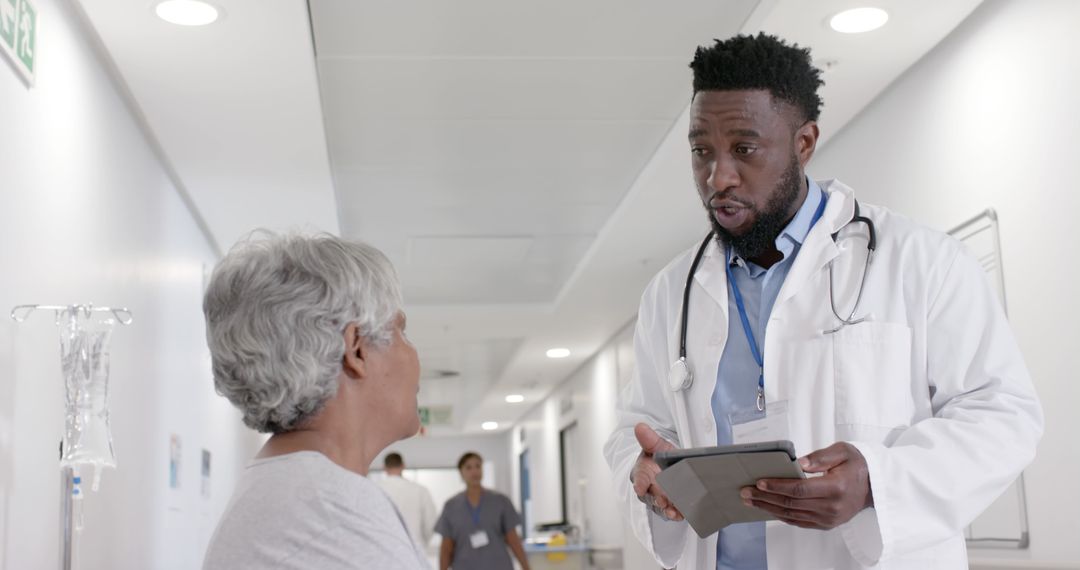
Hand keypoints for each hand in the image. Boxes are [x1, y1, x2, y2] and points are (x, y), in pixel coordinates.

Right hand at [630, 423, 683, 521]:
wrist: (670, 466)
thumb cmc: (659, 457)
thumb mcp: (657, 446)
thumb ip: (649, 439)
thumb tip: (640, 427)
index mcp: (641, 473)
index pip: (638, 479)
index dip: (640, 484)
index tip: (641, 488)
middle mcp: (647, 488)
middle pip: (650, 496)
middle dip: (656, 500)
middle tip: (663, 501)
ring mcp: (657, 499)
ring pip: (660, 507)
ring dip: (667, 511)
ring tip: (674, 512)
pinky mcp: (668, 506)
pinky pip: (671, 512)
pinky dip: (677, 514)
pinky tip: (683, 514)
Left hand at [739, 442, 872, 529]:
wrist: (874, 486)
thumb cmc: (856, 465)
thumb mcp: (843, 451)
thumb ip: (820, 456)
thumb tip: (797, 463)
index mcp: (836, 487)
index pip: (800, 489)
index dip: (778, 486)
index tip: (760, 482)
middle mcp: (832, 507)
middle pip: (792, 503)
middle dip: (765, 497)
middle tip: (745, 491)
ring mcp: (828, 519)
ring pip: (792, 515)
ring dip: (768, 508)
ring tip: (750, 500)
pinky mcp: (825, 524)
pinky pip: (798, 521)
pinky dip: (780, 515)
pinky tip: (767, 508)